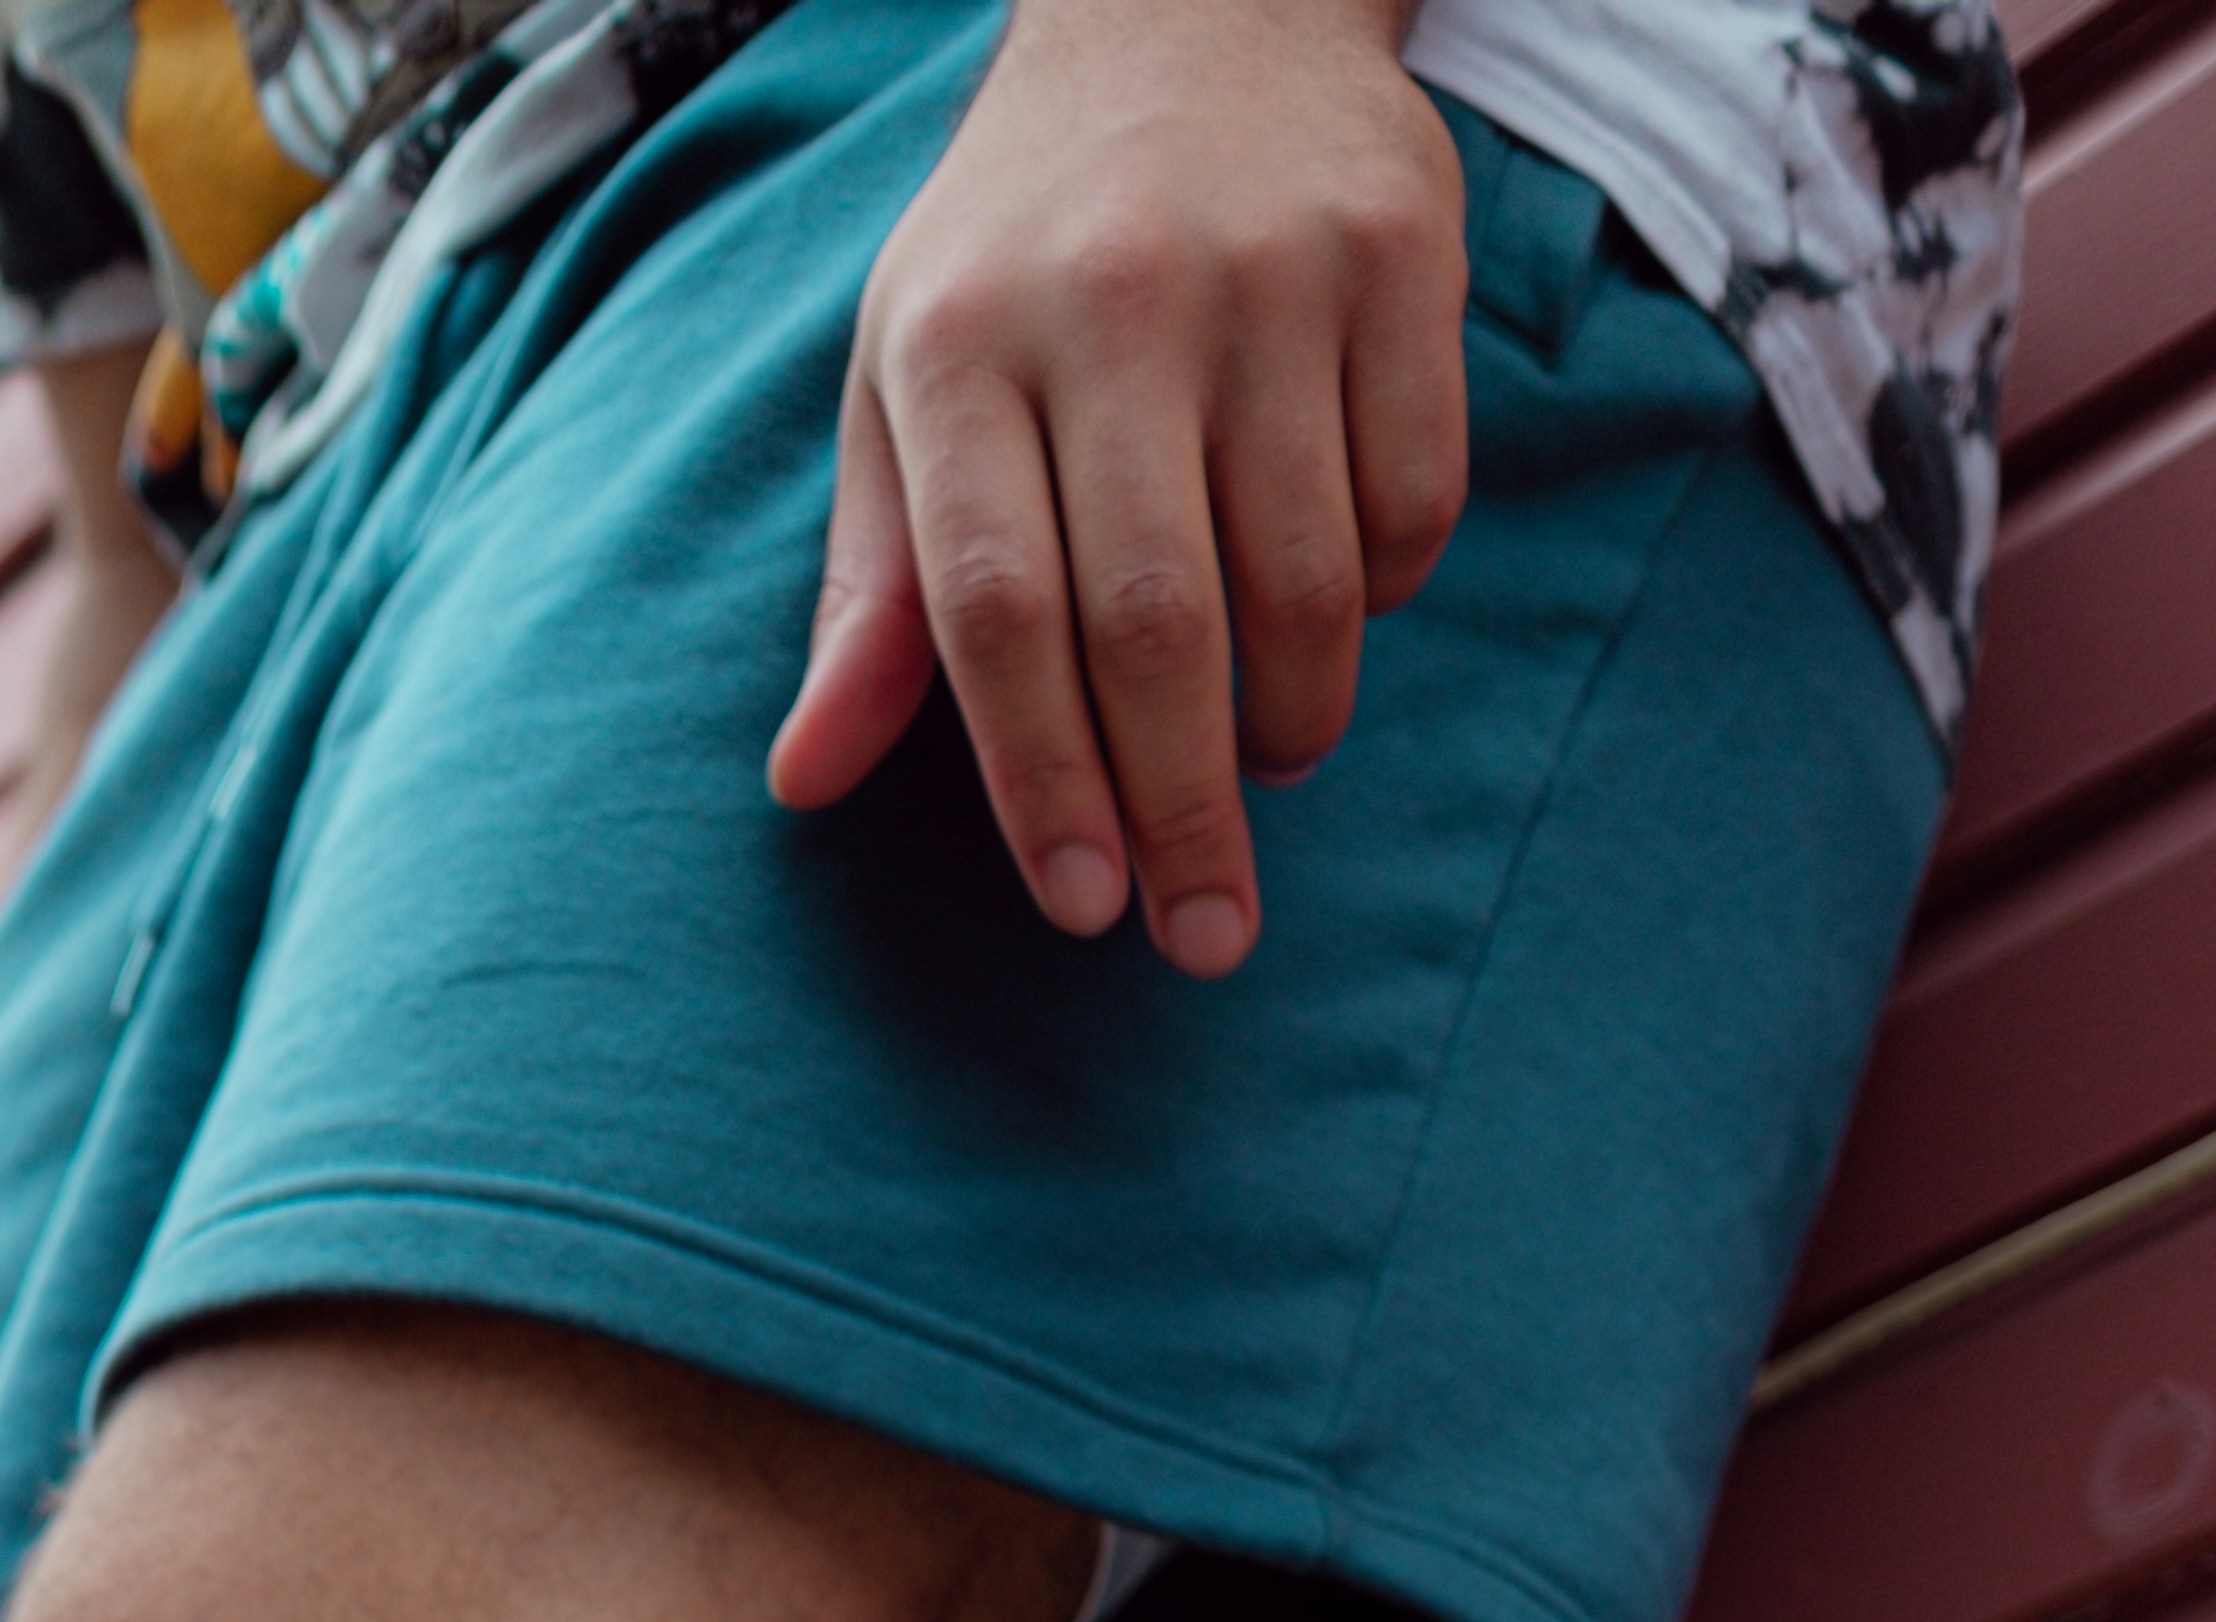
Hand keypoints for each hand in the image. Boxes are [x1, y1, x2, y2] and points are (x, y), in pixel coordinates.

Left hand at [768, 0, 1466, 975]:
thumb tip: (804, 780)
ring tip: (1266, 764)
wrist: (1190, 11)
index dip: (1042, 784)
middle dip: (1180, 811)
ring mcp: (1270, 269)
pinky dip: (1379, 596)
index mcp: (961, 344)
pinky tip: (1333, 608)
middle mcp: (1115, 300)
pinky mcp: (1400, 250)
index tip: (1081, 909)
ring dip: (1292, 722)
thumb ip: (874, 591)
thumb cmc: (1020, 252)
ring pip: (1301, 582)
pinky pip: (1410, 500)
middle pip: (1154, 625)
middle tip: (1203, 934)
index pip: (995, 614)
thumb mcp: (906, 388)